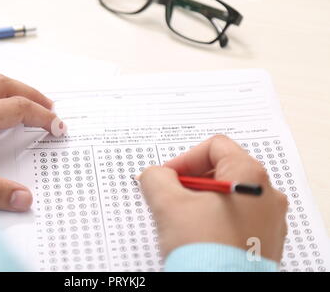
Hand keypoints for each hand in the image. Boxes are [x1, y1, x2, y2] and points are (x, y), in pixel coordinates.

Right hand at [139, 135, 287, 261]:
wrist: (220, 290)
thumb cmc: (204, 250)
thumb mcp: (168, 204)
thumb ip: (156, 177)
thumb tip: (155, 175)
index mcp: (250, 176)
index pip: (214, 147)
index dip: (184, 159)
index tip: (167, 177)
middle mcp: (268, 195)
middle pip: (222, 170)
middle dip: (190, 182)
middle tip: (170, 197)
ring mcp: (270, 220)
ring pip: (228, 196)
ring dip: (201, 201)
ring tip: (182, 219)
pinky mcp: (265, 242)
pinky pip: (237, 218)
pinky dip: (215, 219)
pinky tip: (198, 235)